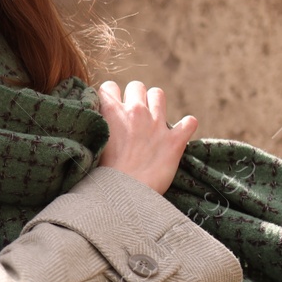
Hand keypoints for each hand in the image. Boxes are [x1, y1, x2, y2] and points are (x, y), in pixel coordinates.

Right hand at [94, 79, 195, 195]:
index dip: (110, 98)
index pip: (108, 87)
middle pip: (136, 86)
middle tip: (132, 117)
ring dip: (156, 105)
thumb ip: (96, 127)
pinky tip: (178, 135)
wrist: (123, 195)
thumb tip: (96, 123)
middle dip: (135, 98)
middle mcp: (135, 111)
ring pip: (159, 94)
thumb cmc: (102, 176)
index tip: (111, 111)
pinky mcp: (175, 141)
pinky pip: (189, 122)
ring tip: (153, 120)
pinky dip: (186, 127)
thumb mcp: (91, 144)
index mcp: (112, 112)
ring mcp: (157, 124)